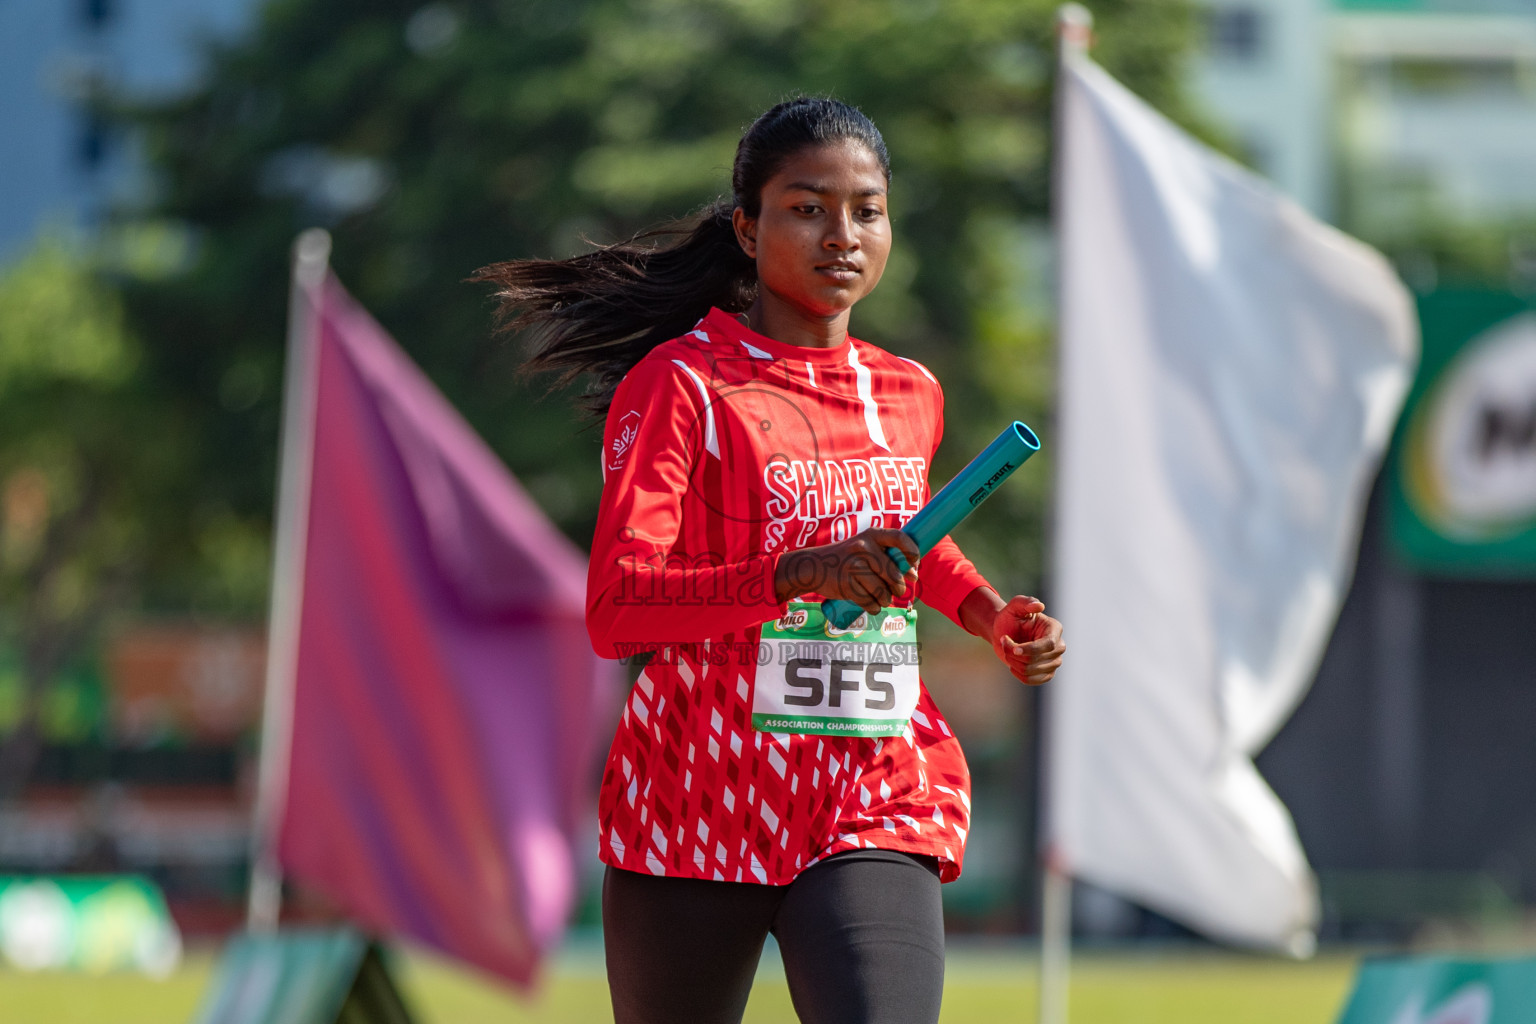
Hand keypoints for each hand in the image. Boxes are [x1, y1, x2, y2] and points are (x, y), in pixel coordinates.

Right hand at [774, 529, 919, 612]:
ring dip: (886, 600)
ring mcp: (854, 566)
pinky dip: (874, 608)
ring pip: (882, 592)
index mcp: (871, 535)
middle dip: (899, 588)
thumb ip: (884, 556)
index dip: (911, 551)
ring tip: (882, 599)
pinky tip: (872, 606)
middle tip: (897, 591)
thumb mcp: (862, 547)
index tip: (914, 563)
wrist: (811, 567)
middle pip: (893, 574)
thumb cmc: (845, 559)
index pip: (899, 537)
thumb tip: (913, 574)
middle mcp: (863, 548)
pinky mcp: (846, 584)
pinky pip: (869, 602)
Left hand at [988, 595, 1064, 685]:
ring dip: (1013, 662)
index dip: (1030, 650)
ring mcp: (1054, 661)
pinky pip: (1031, 680)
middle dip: (1015, 654)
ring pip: (1031, 671)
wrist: (1004, 631)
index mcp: (1054, 629)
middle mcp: (1058, 646)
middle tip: (1004, 641)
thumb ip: (1025, 602)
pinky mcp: (1046, 673)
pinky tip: (1012, 664)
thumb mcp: (1015, 606)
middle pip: (1038, 660)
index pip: (1048, 645)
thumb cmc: (1010, 617)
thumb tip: (1039, 606)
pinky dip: (1017, 673)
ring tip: (1008, 650)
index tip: (1013, 649)